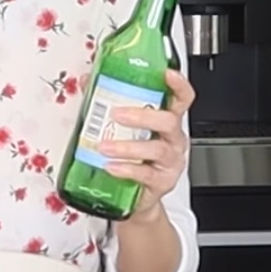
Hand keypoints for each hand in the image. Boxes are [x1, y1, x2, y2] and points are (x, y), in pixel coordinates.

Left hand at [98, 68, 195, 219]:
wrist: (137, 197)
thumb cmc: (134, 157)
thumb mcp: (124, 129)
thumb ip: (108, 104)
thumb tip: (88, 81)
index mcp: (167, 120)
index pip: (182, 98)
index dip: (178, 85)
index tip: (167, 74)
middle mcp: (173, 139)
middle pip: (169, 121)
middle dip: (143, 116)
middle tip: (117, 114)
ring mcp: (171, 161)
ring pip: (157, 149)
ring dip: (127, 146)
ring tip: (103, 146)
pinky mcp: (163, 182)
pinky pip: (147, 174)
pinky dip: (127, 169)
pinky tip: (111, 166)